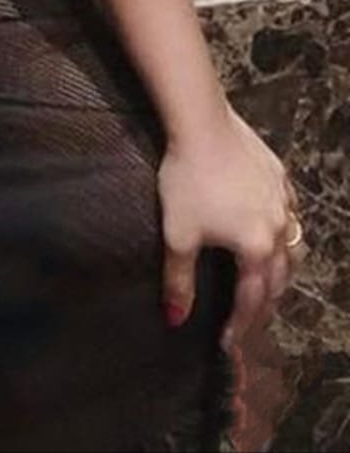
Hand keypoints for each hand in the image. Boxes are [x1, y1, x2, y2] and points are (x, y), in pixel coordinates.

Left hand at [158, 105, 302, 349]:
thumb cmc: (187, 181)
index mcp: (256, 249)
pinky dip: (283, 231)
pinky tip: (273, 229)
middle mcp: (278, 229)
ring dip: (282, 269)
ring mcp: (284, 201)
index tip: (227, 343)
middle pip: (279, 278)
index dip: (239, 324)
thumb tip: (175, 319)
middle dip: (265, 303)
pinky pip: (289, 212)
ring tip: (267, 281)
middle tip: (249, 319)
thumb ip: (179, 280)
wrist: (202, 126)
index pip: (251, 299)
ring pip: (293, 246)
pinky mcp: (279, 177)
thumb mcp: (177, 234)